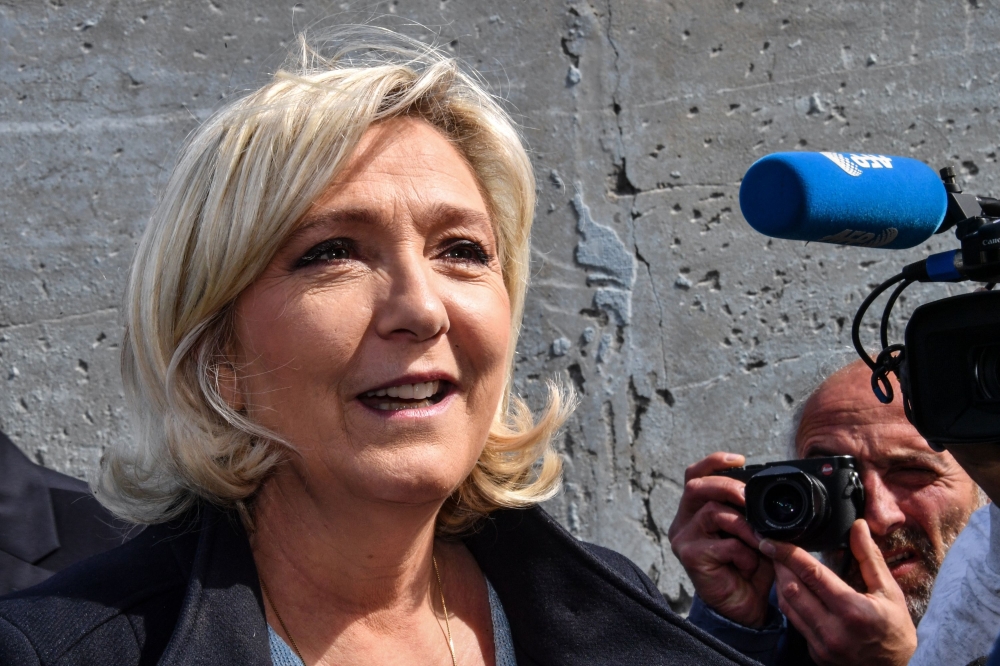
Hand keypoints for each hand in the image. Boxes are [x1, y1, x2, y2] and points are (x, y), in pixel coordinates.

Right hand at [667, 452, 773, 627]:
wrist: (743, 606)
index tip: (740, 460)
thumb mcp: (751, 530)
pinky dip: (744, 552)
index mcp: (695, 510)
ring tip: (760, 541)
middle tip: (750, 498)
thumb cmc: (748, 566)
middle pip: (696, 486)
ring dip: (744, 525)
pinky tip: (749, 564)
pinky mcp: (690, 557)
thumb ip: (749, 510)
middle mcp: (683, 521)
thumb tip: (764, 489)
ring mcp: (683, 538)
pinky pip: (723, 543)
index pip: (694, 475)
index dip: (714, 462)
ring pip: (712, 512)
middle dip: (728, 486)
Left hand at [762, 520, 915, 665]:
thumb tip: (859, 526)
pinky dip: (790, 602)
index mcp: (852, 611)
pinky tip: (794, 589)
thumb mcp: (890, 592)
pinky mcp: (815, 653)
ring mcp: (821, 645)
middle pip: (791, 589)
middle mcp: (832, 630)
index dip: (787, 553)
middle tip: (771, 547)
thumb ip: (870, 558)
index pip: (811, 574)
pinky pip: (795, 622)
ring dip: (781, 582)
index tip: (771, 539)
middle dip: (778, 564)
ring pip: (787, 606)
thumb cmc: (896, 631)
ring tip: (779, 564)